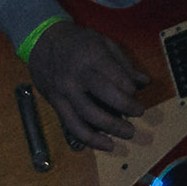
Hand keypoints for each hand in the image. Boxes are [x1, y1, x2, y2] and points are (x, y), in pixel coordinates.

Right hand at [25, 21, 147, 151]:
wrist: (41, 41)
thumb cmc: (77, 41)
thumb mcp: (102, 42)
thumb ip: (123, 64)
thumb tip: (145, 83)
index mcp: (92, 56)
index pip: (116, 77)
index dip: (129, 89)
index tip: (134, 93)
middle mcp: (77, 75)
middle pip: (105, 96)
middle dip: (126, 107)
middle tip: (139, 113)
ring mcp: (65, 91)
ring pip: (88, 116)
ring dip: (111, 128)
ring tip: (128, 133)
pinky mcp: (56, 104)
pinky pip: (73, 126)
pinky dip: (91, 138)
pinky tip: (106, 144)